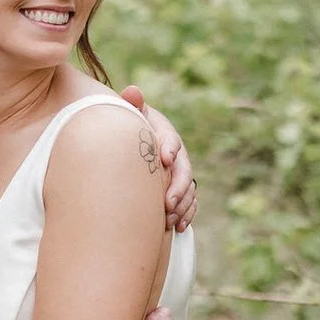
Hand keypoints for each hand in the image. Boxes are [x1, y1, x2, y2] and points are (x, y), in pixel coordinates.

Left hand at [119, 86, 196, 231]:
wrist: (133, 144)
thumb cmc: (130, 129)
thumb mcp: (130, 116)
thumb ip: (132, 104)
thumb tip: (132, 91)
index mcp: (164, 134)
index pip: (170, 139)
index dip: (169, 147)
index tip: (165, 158)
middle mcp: (177, 155)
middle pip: (183, 170)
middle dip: (178, 186)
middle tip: (168, 201)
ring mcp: (180, 173)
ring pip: (189, 190)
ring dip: (182, 205)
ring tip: (170, 219)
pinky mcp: (180, 190)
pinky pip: (190, 203)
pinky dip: (186, 215)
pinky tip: (178, 227)